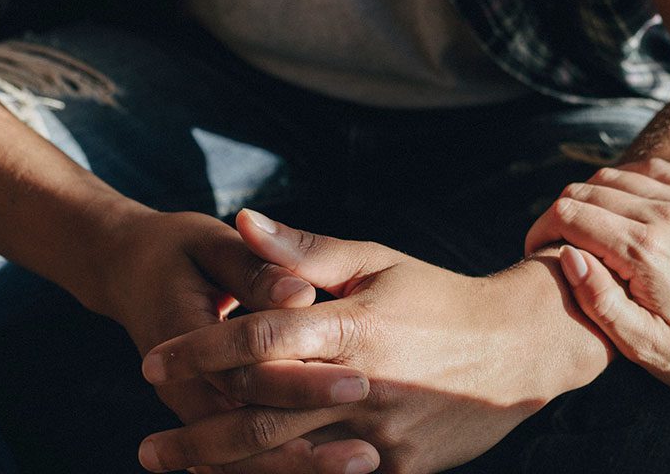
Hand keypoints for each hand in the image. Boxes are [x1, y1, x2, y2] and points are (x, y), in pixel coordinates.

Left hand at [136, 209, 609, 472]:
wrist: (520, 347)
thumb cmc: (441, 297)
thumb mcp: (379, 263)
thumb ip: (307, 251)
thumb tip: (245, 220)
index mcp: (354, 326)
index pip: (260, 341)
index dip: (200, 351)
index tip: (154, 361)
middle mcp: (363, 384)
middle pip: (262, 415)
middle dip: (198, 435)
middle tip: (149, 448)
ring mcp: (383, 432)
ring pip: (291, 460)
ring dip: (231, 469)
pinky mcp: (401, 465)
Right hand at [525, 159, 669, 396]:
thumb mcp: (641, 345)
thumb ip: (598, 300)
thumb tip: (568, 255)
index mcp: (644, 251)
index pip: (569, 215)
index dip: (541, 229)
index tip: (537, 251)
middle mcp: (666, 215)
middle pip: (587, 190)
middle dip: (561, 214)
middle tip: (558, 243)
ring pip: (616, 176)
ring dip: (592, 198)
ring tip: (588, 230)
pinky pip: (652, 170)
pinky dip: (627, 182)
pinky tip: (622, 210)